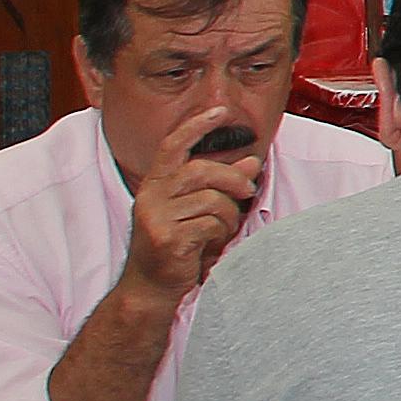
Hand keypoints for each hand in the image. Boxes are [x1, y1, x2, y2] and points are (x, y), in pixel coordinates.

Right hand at [120, 99, 267, 305]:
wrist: (150, 288)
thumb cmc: (176, 247)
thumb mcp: (196, 210)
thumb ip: (220, 184)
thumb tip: (251, 162)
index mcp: (156, 185)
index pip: (173, 145)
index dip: (197, 126)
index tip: (220, 111)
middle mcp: (151, 197)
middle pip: (201, 171)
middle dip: (232, 179)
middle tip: (249, 190)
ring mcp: (156, 218)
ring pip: (210, 199)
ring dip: (228, 215)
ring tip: (223, 229)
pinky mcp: (166, 239)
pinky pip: (209, 224)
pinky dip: (220, 233)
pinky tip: (211, 244)